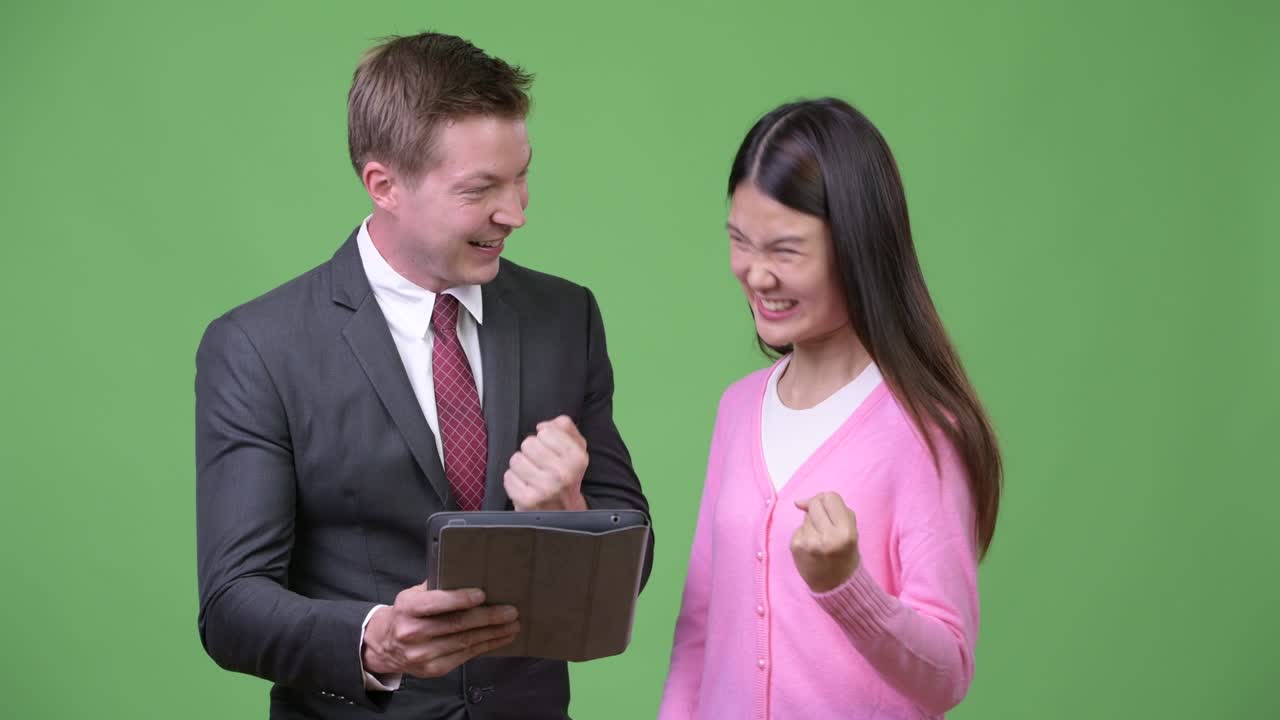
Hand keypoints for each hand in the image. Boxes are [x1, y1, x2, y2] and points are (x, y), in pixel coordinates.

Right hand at [361, 586, 518, 677]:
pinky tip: (499, 638)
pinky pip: (465, 656)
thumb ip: (436, 587)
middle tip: (510, 611)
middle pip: (456, 624)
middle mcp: (412, 632)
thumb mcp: (412, 595)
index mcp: (407, 608)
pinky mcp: (434, 669)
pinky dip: (486, 646)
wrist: (384, 645)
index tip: (482, 594)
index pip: (435, 603)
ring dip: (493, 634)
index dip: (459, 599)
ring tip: (512, 625)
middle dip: (487, 618)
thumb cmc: (406, 614)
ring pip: (465, 642)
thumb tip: (468, 575)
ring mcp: (423, 654)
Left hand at [503, 415, 588, 510]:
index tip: (551, 450)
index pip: (546, 431)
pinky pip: (508, 476)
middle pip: (528, 444)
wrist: (564, 513)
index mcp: (577, 458)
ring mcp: (545, 488)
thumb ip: (564, 426)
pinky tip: (525, 486)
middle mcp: (563, 473)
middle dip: (531, 452)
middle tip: (540, 464)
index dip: (545, 438)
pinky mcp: (527, 500)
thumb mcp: (576, 448)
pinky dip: (514, 480)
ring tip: (532, 475)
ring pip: (516, 459)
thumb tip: (541, 426)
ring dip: (521, 466)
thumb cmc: (566, 475)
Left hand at [790, 492, 860, 592]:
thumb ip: (836, 509)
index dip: (831, 501)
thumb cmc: (846, 555)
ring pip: (806, 516)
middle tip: (826, 524)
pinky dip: (805, 533)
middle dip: (819, 509)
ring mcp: (808, 542)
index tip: (832, 511)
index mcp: (845, 532)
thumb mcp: (852, 531)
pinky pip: (798, 528)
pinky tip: (812, 546)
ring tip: (821, 539)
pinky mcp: (795, 546)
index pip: (831, 497)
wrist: (834, 586)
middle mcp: (826, 537)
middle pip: (815, 503)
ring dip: (813, 523)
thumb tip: (799, 502)